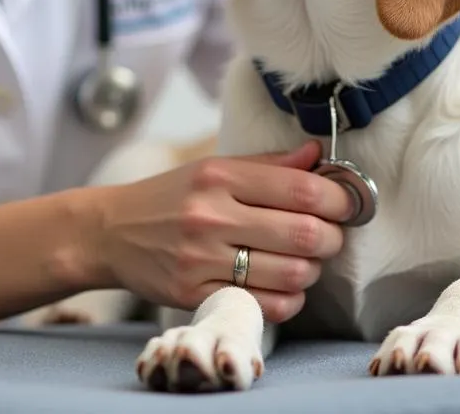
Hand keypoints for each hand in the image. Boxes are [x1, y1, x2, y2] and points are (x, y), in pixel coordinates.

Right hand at [94, 140, 352, 323]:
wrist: (110, 230)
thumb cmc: (169, 195)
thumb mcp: (214, 166)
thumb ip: (268, 164)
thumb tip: (318, 155)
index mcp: (220, 175)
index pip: (301, 189)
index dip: (340, 198)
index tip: (349, 203)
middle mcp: (211, 214)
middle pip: (304, 233)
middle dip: (334, 237)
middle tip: (332, 235)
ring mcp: (201, 258)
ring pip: (290, 274)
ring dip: (312, 270)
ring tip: (306, 260)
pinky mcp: (192, 293)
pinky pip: (264, 305)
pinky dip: (288, 299)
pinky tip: (284, 285)